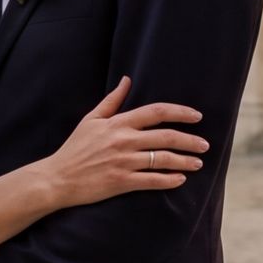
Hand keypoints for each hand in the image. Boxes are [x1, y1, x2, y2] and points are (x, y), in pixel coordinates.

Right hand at [41, 77, 206, 210]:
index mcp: (118, 123)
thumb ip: (112, 101)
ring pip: (162, 159)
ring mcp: (123, 162)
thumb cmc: (74, 148)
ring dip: (184, 161)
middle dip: (190, 140)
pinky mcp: (121, 182)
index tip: (197, 116)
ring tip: (198, 163)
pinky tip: (180, 179)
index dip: (180, 112)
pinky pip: (152, 181)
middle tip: (205, 144)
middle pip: (166, 137)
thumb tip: (127, 80)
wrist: (57, 178)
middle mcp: (123, 141)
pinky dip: (169, 180)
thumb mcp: (91, 120)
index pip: (156, 112)